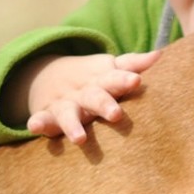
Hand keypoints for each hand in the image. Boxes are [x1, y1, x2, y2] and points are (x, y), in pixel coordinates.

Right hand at [11, 51, 158, 143]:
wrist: (49, 75)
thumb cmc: (93, 79)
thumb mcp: (109, 68)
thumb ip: (132, 64)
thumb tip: (160, 54)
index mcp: (102, 80)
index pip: (115, 78)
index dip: (125, 79)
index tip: (136, 80)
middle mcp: (84, 92)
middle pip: (95, 97)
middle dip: (104, 105)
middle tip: (116, 115)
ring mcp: (64, 103)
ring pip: (68, 114)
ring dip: (73, 124)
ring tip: (80, 138)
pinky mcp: (47, 115)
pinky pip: (41, 119)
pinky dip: (37, 123)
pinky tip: (34, 127)